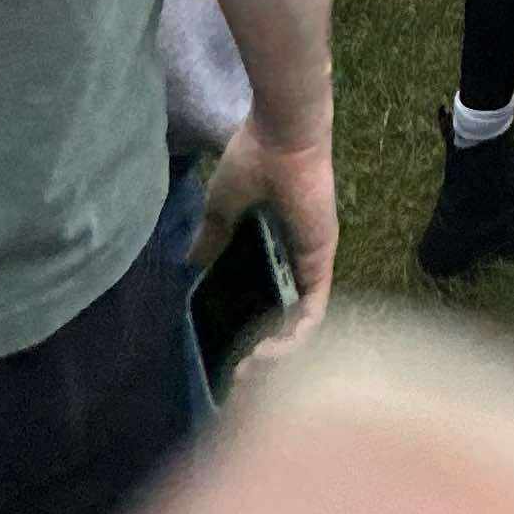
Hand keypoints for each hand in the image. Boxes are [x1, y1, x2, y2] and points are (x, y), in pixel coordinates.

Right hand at [194, 113, 337, 362]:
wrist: (279, 135)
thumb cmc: (252, 160)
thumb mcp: (223, 207)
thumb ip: (212, 236)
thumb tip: (193, 263)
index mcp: (274, 245)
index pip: (269, 302)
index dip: (253, 334)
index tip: (230, 360)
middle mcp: (296, 258)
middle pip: (288, 321)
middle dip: (268, 357)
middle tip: (241, 378)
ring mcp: (312, 260)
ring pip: (304, 324)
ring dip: (281, 354)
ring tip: (251, 368)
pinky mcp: (321, 259)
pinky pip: (315, 309)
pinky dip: (298, 336)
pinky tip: (271, 350)